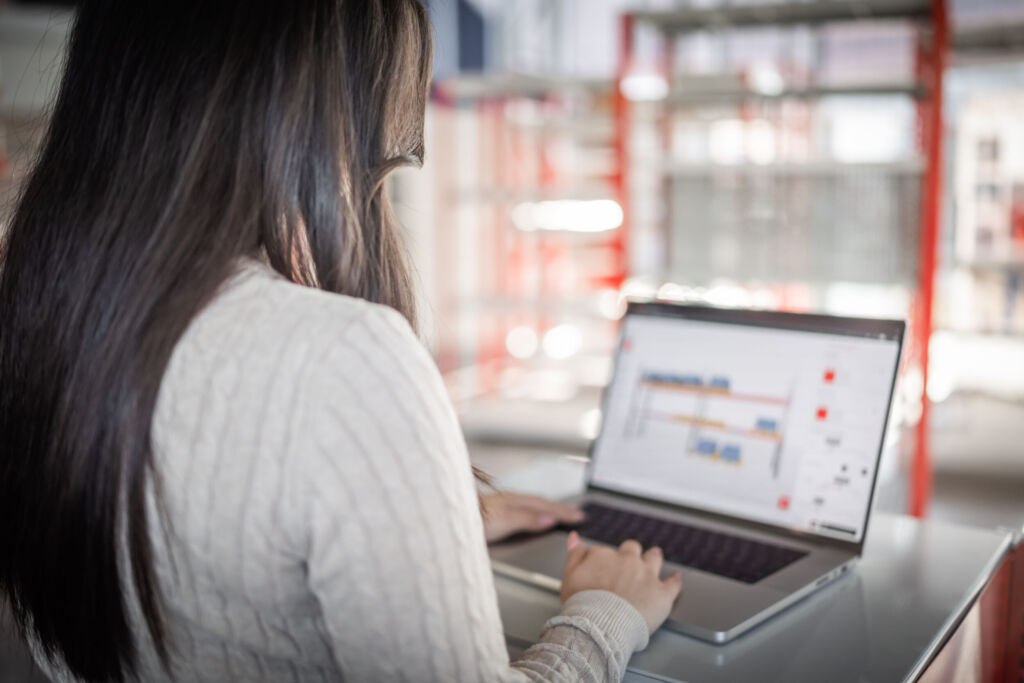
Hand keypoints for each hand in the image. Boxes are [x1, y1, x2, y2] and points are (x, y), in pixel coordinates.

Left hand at [480, 492, 582, 542]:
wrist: (445, 519)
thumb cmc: (470, 519)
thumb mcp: (503, 520)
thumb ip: (527, 519)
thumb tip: (551, 518)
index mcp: (514, 500)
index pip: (545, 506)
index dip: (563, 511)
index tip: (579, 516)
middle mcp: (507, 500)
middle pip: (539, 502)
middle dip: (559, 507)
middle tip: (577, 512)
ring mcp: (499, 504)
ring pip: (529, 504)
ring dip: (546, 508)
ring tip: (557, 511)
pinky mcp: (490, 512)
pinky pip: (520, 508)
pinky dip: (532, 511)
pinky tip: (527, 515)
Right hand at [560, 532, 682, 634]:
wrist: (601, 625)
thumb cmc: (582, 605)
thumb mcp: (569, 576)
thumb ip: (574, 554)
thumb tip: (574, 538)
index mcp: (604, 556)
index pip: (604, 552)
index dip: (604, 561)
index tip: (602, 569)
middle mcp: (627, 561)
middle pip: (632, 549)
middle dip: (631, 553)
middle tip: (630, 560)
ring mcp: (646, 575)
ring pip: (654, 558)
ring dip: (654, 556)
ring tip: (654, 555)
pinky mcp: (661, 593)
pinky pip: (673, 583)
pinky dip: (675, 580)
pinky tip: (675, 577)